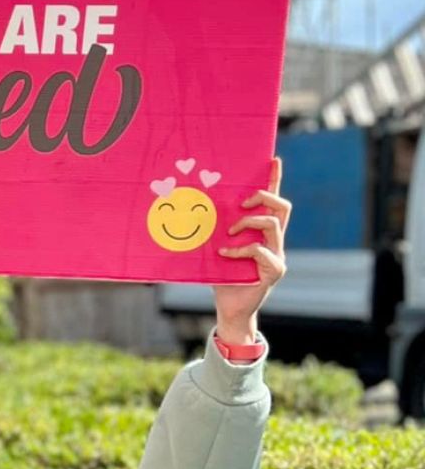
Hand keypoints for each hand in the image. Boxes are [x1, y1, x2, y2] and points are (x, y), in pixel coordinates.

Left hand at [212, 156, 289, 341]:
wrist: (230, 308)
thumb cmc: (221, 276)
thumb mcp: (215, 248)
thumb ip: (213, 231)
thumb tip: (186, 209)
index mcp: (262, 233)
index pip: (272, 202)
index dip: (274, 180)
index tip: (273, 160)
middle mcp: (274, 241)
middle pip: (282, 208)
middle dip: (264, 197)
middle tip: (242, 203)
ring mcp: (277, 255)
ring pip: (274, 225)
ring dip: (249, 223)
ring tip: (229, 231)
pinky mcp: (274, 270)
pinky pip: (260, 251)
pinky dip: (240, 249)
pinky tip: (224, 254)